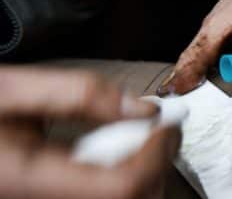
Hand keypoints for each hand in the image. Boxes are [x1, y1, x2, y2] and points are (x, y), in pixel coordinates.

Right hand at [0, 67, 178, 198]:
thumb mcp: (9, 92)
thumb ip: (78, 96)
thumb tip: (143, 110)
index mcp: (26, 183)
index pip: (122, 187)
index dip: (156, 156)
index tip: (167, 124)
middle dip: (156, 166)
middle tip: (159, 131)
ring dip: (142, 174)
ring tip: (135, 140)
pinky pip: (101, 197)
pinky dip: (120, 180)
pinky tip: (111, 155)